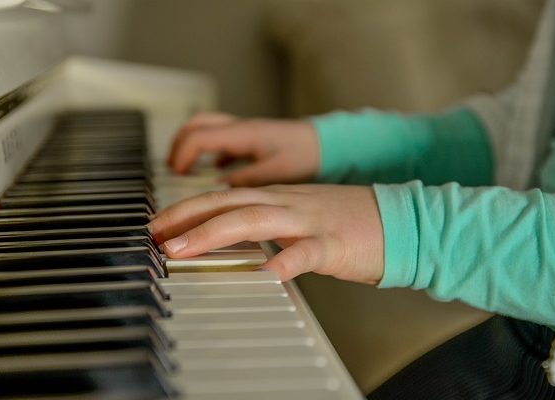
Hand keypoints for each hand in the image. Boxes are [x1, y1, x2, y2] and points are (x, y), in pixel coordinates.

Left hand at [147, 184, 383, 283]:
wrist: (400, 220)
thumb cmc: (349, 223)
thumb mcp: (302, 215)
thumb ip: (269, 223)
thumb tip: (234, 235)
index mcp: (279, 198)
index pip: (224, 197)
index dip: (187, 208)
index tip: (160, 224)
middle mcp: (287, 203)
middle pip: (228, 203)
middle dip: (185, 218)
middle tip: (154, 235)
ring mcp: (309, 221)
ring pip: (254, 220)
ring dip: (213, 233)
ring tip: (181, 248)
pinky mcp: (334, 243)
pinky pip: (306, 252)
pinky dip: (284, 261)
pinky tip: (264, 273)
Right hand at [167, 112, 319, 186]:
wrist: (330, 145)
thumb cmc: (308, 155)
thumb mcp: (277, 172)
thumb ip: (246, 180)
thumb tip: (218, 189)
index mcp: (244, 134)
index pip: (198, 137)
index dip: (181, 156)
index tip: (176, 175)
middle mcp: (241, 129)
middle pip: (196, 126)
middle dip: (178, 145)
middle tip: (171, 169)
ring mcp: (246, 133)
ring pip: (208, 130)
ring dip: (192, 147)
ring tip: (185, 171)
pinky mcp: (253, 141)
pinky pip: (223, 141)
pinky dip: (210, 153)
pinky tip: (213, 173)